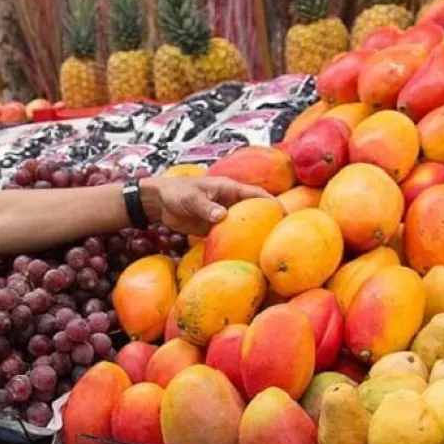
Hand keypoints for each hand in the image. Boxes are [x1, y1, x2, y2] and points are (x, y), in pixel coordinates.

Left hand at [141, 176, 274, 235]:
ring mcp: (222, 216)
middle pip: (252, 211)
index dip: (270, 202)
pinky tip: (242, 254)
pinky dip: (235, 242)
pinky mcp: (213, 228)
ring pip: (241, 225)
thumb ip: (206, 207)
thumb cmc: (176, 192)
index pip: (255, 194)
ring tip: (265, 248)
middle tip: (279, 236)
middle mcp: (229, 202)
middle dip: (265, 221)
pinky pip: (228, 235)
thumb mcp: (191, 198)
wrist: (159, 202)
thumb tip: (222, 217)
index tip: (284, 213)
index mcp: (228, 189)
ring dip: (250, 234)